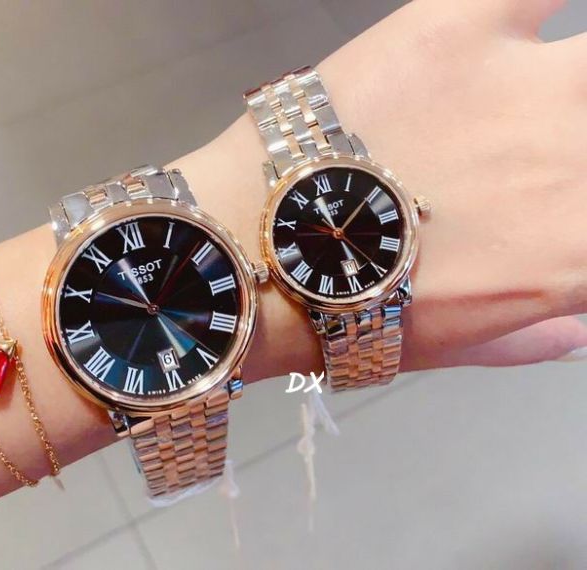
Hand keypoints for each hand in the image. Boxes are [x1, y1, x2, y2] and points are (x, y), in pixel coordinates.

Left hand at [312, 0, 586, 368]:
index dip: (579, 213)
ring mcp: (522, 86)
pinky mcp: (454, 27)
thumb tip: (576, 326)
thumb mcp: (453, 348)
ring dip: (583, 77)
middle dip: (585, 144)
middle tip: (545, 150)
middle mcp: (575, 165)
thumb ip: (532, 335)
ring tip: (554, 93)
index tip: (562, 203)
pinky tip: (544, 12)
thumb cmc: (351, 317)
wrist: (259, 255)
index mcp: (577, 254)